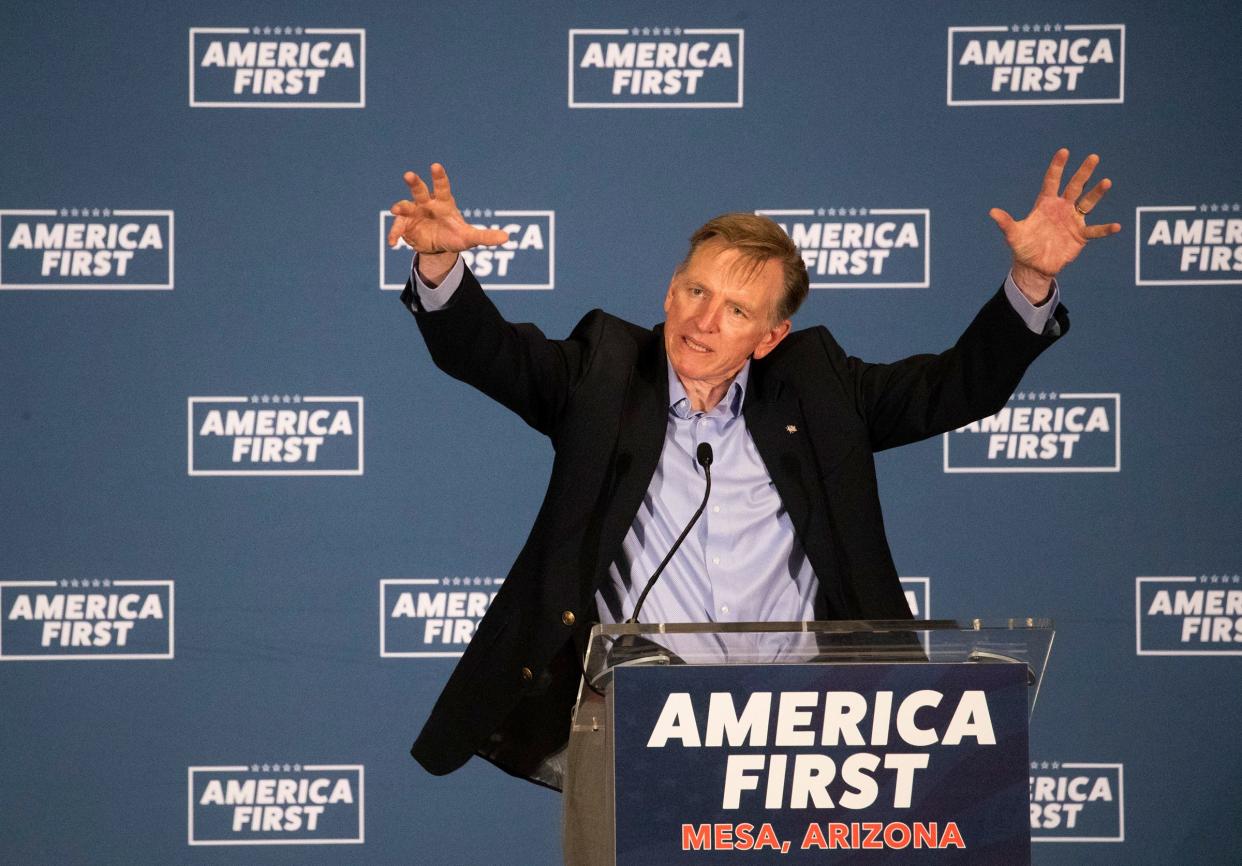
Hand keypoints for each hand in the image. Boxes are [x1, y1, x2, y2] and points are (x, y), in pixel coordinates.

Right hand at [387, 163, 509, 281]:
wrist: (438, 247)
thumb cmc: (455, 236)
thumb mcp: (470, 238)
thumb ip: (486, 236)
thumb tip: (507, 238)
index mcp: (443, 202)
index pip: (442, 186)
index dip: (438, 176)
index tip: (435, 165)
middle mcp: (426, 204)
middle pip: (419, 190)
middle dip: (414, 182)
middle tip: (408, 174)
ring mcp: (414, 214)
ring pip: (405, 206)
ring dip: (400, 206)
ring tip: (396, 208)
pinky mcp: (405, 226)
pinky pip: (398, 228)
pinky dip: (394, 234)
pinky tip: (393, 243)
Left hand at [989, 148, 1121, 301]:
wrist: (1034, 266)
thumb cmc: (1023, 247)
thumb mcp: (1013, 235)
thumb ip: (1005, 223)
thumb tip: (992, 212)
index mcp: (1045, 204)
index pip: (1052, 181)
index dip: (1057, 167)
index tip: (1064, 151)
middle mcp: (1061, 208)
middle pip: (1074, 186)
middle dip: (1083, 173)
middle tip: (1093, 157)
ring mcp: (1072, 220)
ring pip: (1087, 203)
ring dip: (1097, 193)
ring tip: (1106, 182)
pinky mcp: (1080, 235)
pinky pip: (1095, 230)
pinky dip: (1105, 229)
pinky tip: (1116, 226)